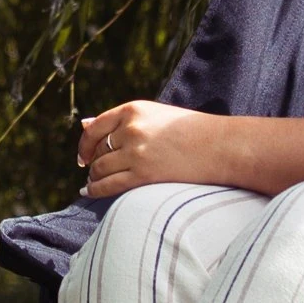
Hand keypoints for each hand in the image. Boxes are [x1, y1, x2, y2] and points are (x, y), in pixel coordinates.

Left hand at [77, 100, 228, 198]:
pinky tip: (90, 192)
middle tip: (93, 173)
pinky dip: (95, 190)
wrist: (220, 146)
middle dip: (93, 164)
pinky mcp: (143, 174)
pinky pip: (108, 185)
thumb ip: (121, 122)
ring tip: (95, 183)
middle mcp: (131, 129)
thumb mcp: (154, 116)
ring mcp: (136, 152)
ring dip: (95, 178)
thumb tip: (83, 124)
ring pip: (100, 168)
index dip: (85, 144)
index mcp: (133, 110)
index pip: (95, 128)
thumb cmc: (190, 131)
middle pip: (98, 151)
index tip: (83, 156)